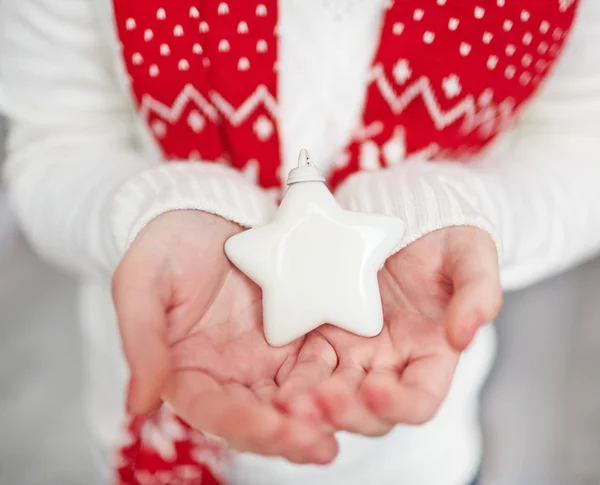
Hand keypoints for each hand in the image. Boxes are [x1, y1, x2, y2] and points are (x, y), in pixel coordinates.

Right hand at [112, 210, 336, 463]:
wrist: (206, 211)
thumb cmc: (165, 245)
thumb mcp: (141, 285)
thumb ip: (141, 342)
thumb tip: (136, 405)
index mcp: (189, 373)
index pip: (214, 411)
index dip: (243, 423)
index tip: (274, 430)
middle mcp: (232, 375)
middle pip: (263, 417)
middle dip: (292, 435)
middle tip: (322, 446)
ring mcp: (268, 357)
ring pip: (298, 398)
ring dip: (323, 415)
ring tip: (352, 419)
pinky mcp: (297, 336)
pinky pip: (322, 362)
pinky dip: (338, 377)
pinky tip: (362, 382)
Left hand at [275, 226, 501, 434]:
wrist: (404, 217)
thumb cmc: (445, 239)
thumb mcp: (471, 256)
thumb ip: (478, 293)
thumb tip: (465, 335)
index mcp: (430, 356)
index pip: (420, 399)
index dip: (400, 404)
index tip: (377, 390)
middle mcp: (390, 365)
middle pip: (370, 410)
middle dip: (346, 412)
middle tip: (319, 403)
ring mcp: (354, 353)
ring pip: (332, 393)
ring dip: (312, 405)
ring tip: (288, 403)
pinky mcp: (323, 337)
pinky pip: (306, 365)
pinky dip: (293, 379)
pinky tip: (275, 384)